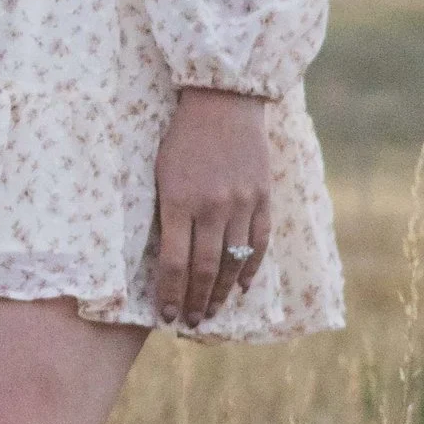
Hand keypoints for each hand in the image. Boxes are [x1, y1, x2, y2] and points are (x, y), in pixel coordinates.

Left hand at [152, 89, 272, 326]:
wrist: (224, 102)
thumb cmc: (182, 137)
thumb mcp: (161, 173)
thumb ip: (167, 214)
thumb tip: (168, 258)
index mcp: (179, 200)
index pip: (175, 262)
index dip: (171, 293)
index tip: (167, 314)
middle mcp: (213, 206)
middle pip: (205, 269)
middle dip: (196, 300)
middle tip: (191, 322)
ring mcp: (242, 203)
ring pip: (233, 261)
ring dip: (221, 292)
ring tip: (212, 311)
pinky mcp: (263, 197)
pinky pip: (259, 242)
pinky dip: (250, 268)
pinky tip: (241, 287)